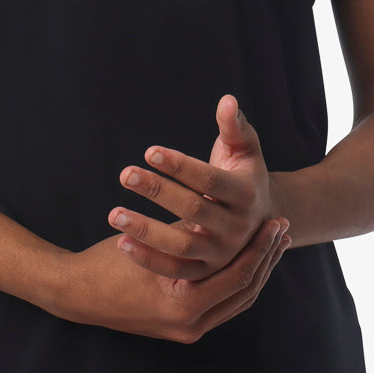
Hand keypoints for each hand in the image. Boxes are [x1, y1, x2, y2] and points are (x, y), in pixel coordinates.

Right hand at [52, 218, 291, 342]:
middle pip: (245, 292)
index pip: (239, 276)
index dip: (260, 248)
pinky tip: (243, 260)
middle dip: (265, 259)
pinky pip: (220, 305)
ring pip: (235, 301)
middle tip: (281, 230)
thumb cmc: (107, 262)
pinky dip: (234, 282)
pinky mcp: (180, 328)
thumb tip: (223, 215)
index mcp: (185, 306)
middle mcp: (191, 325)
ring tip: (270, 244)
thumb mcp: (153, 242)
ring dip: (254, 271)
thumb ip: (188, 234)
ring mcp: (186, 331)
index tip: (275, 222)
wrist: (75, 293)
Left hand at [107, 94, 286, 280]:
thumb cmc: (243, 173)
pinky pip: (175, 270)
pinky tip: (121, 243)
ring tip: (113, 214)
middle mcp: (237, 228)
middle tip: (125, 174)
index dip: (179, 165)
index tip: (148, 151)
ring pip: (182, 245)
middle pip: (193, 209)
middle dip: (157, 191)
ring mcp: (222, 254)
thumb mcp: (245, 148)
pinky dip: (148, 259)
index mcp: (246, 194)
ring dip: (146, 231)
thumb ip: (235, 126)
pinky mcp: (206, 272)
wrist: (260, 219)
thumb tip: (227, 100)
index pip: (209, 179)